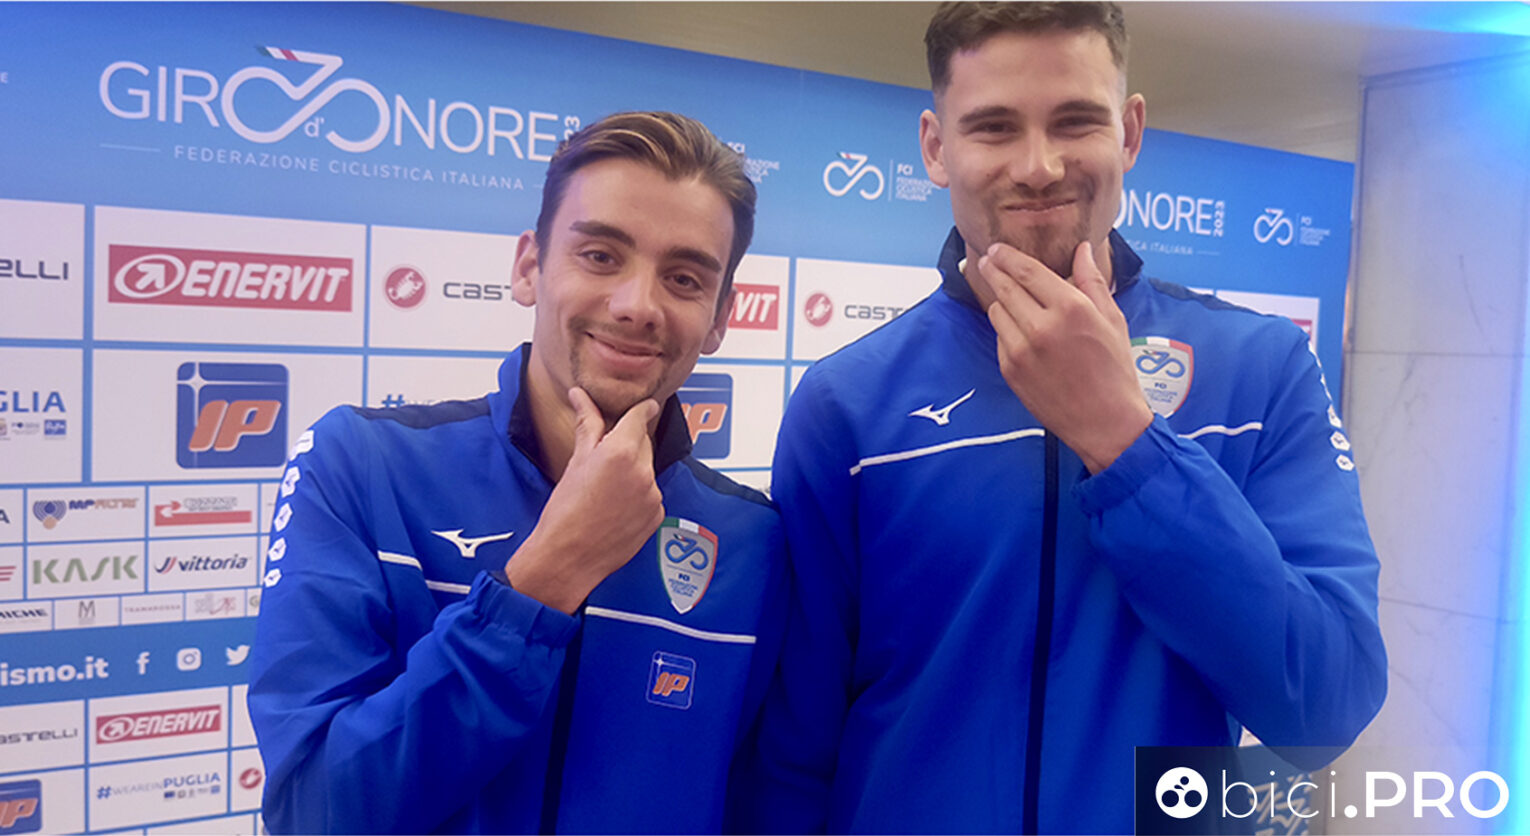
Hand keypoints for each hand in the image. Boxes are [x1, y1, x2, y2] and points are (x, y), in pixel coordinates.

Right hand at [504, 387, 664, 612]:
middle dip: (629, 444)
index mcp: (621, 452)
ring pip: (647, 469)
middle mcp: (643, 471)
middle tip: (605, 458)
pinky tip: (616, 507)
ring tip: (606, 489)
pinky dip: (639, 495)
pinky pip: (651, 494)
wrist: (567, 557)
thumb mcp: (575, 461)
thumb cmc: (564, 511)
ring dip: (634, 471)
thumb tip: (581, 396)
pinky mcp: (657, 516)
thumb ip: (587, 424)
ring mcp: (653, 495)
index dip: (642, 409)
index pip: (640, 417)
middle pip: (644, 442)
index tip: (645, 406)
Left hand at [980, 241, 1152, 473]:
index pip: (1027, 271)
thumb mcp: (1112, 320)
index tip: (997, 248)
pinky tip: (1020, 328)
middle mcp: (1041, 327)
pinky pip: (999, 337)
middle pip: (1005, 286)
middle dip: (993, 269)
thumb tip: (1082, 250)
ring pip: (998, 310)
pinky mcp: (1010, 370)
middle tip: (988, 259)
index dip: (1008, 256)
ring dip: (1002, 299)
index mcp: (1071, 309)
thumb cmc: (1115, 371)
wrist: (1105, 423)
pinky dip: (1007, 328)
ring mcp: (1021, 350)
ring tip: (1009, 295)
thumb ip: (1092, 281)